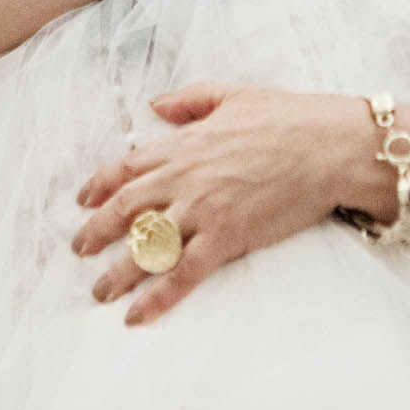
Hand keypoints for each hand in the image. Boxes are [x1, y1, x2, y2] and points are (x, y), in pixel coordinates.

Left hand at [71, 83, 382, 324]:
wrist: (329, 146)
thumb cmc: (289, 117)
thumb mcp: (233, 94)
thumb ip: (190, 100)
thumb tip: (156, 106)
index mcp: (183, 144)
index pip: (126, 167)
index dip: (98, 185)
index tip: (83, 200)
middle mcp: (183, 179)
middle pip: (125, 209)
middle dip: (96, 231)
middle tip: (80, 249)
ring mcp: (203, 211)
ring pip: (146, 246)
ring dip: (117, 273)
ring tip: (100, 292)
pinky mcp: (227, 239)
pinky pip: (183, 274)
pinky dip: (156, 298)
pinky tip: (137, 315)